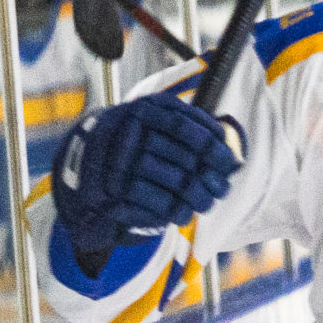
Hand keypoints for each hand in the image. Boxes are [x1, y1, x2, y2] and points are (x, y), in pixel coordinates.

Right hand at [50, 92, 238, 257]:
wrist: (89, 161)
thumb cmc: (139, 144)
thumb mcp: (160, 125)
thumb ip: (193, 132)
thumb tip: (233, 157)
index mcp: (146, 109)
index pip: (185, 124)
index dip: (212, 144)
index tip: (230, 161)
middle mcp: (131, 130)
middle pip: (184, 156)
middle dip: (210, 177)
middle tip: (223, 189)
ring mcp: (122, 159)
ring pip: (174, 180)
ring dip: (197, 196)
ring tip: (207, 203)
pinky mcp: (116, 188)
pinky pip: (156, 202)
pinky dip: (176, 210)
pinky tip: (186, 213)